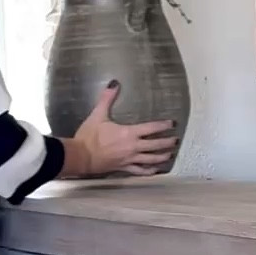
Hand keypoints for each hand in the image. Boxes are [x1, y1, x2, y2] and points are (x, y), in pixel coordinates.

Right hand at [60, 83, 178, 178]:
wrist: (80, 156)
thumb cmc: (89, 136)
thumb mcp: (97, 115)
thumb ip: (107, 99)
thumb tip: (114, 83)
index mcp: (129, 133)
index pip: (151, 128)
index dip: (163, 126)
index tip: (172, 124)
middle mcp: (133, 147)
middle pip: (155, 145)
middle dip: (167, 142)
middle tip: (175, 140)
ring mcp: (129, 159)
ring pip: (150, 159)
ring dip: (162, 156)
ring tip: (170, 154)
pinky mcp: (123, 168)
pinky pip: (139, 171)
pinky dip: (149, 171)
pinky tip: (155, 170)